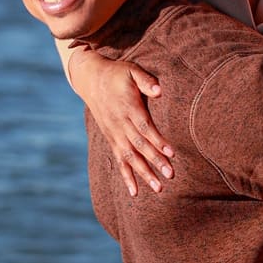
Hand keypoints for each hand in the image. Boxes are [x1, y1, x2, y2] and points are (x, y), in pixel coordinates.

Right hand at [67, 48, 174, 196]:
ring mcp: (114, 133)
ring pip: (130, 157)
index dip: (157, 140)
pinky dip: (127, 176)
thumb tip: (159, 91)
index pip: (144, 127)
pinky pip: (119, 161)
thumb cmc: (116, 74)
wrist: (90, 79)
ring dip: (144, 173)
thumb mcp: (131, 70)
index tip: (171, 153)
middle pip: (139, 145)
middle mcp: (119, 123)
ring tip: (158, 188)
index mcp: (127, 107)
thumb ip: (145, 80)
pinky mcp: (111, 139)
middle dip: (155, 161)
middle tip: (170, 174)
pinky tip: (135, 192)